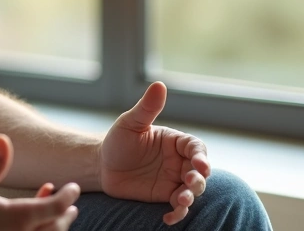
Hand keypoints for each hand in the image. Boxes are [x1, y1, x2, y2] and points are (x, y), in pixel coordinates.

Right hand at [0, 134, 79, 230]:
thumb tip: (2, 137)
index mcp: (17, 219)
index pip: (55, 207)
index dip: (67, 197)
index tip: (73, 188)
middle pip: (55, 228)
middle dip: (64, 216)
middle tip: (71, 206)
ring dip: (53, 228)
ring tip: (56, 218)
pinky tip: (29, 225)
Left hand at [100, 82, 210, 225]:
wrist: (102, 165)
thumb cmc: (117, 140)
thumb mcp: (131, 123)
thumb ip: (147, 108)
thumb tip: (159, 85)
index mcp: (175, 141)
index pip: (196, 147)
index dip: (201, 156)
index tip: (200, 164)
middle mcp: (179, 161)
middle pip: (200, 171)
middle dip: (199, 178)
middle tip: (190, 182)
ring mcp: (173, 179)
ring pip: (192, 190)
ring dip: (191, 196)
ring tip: (182, 200)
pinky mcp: (165, 196)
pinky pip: (178, 207)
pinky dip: (178, 213)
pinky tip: (168, 217)